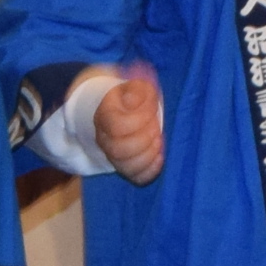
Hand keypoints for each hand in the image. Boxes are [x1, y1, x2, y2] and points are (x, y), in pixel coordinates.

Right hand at [96, 66, 166, 183]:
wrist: (124, 114)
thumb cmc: (133, 100)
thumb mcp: (136, 88)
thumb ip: (137, 90)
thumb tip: (134, 99)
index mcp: (105, 116)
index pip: (116, 126)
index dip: (138, 120)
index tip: (152, 111)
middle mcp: (105, 139)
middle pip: (118, 150)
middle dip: (144, 140)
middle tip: (156, 128)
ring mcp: (113, 156)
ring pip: (126, 166)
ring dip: (148, 155)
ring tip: (158, 141)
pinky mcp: (126, 168)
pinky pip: (136, 177)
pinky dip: (150, 171)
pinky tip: (160, 158)